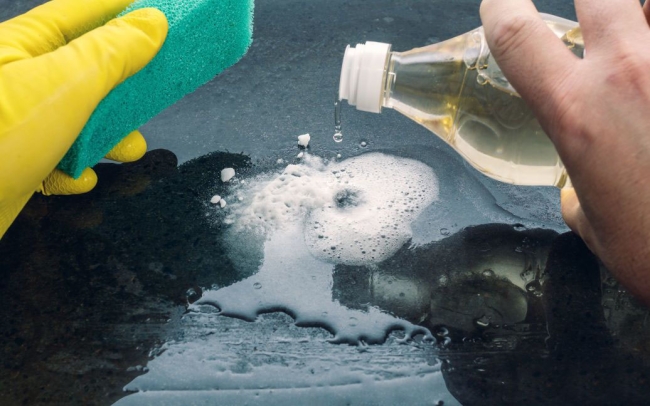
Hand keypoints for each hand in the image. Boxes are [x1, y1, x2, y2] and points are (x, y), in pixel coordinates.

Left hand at [0, 0, 167, 237]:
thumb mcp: (66, 87)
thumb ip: (112, 53)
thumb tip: (151, 24)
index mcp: (21, 46)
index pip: (81, 13)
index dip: (122, 11)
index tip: (159, 13)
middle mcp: (18, 80)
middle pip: (86, 70)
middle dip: (123, 87)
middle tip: (154, 89)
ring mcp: (17, 122)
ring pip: (78, 119)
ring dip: (108, 137)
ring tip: (128, 148)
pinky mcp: (16, 161)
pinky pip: (58, 158)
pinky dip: (75, 168)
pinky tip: (78, 176)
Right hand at [480, 0, 649, 302]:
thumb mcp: (592, 223)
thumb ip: (579, 183)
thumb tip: (584, 180)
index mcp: (575, 111)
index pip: (515, 33)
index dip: (499, 8)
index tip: (501, 6)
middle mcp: (628, 72)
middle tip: (586, 16)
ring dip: (638, 11)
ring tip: (637, 32)